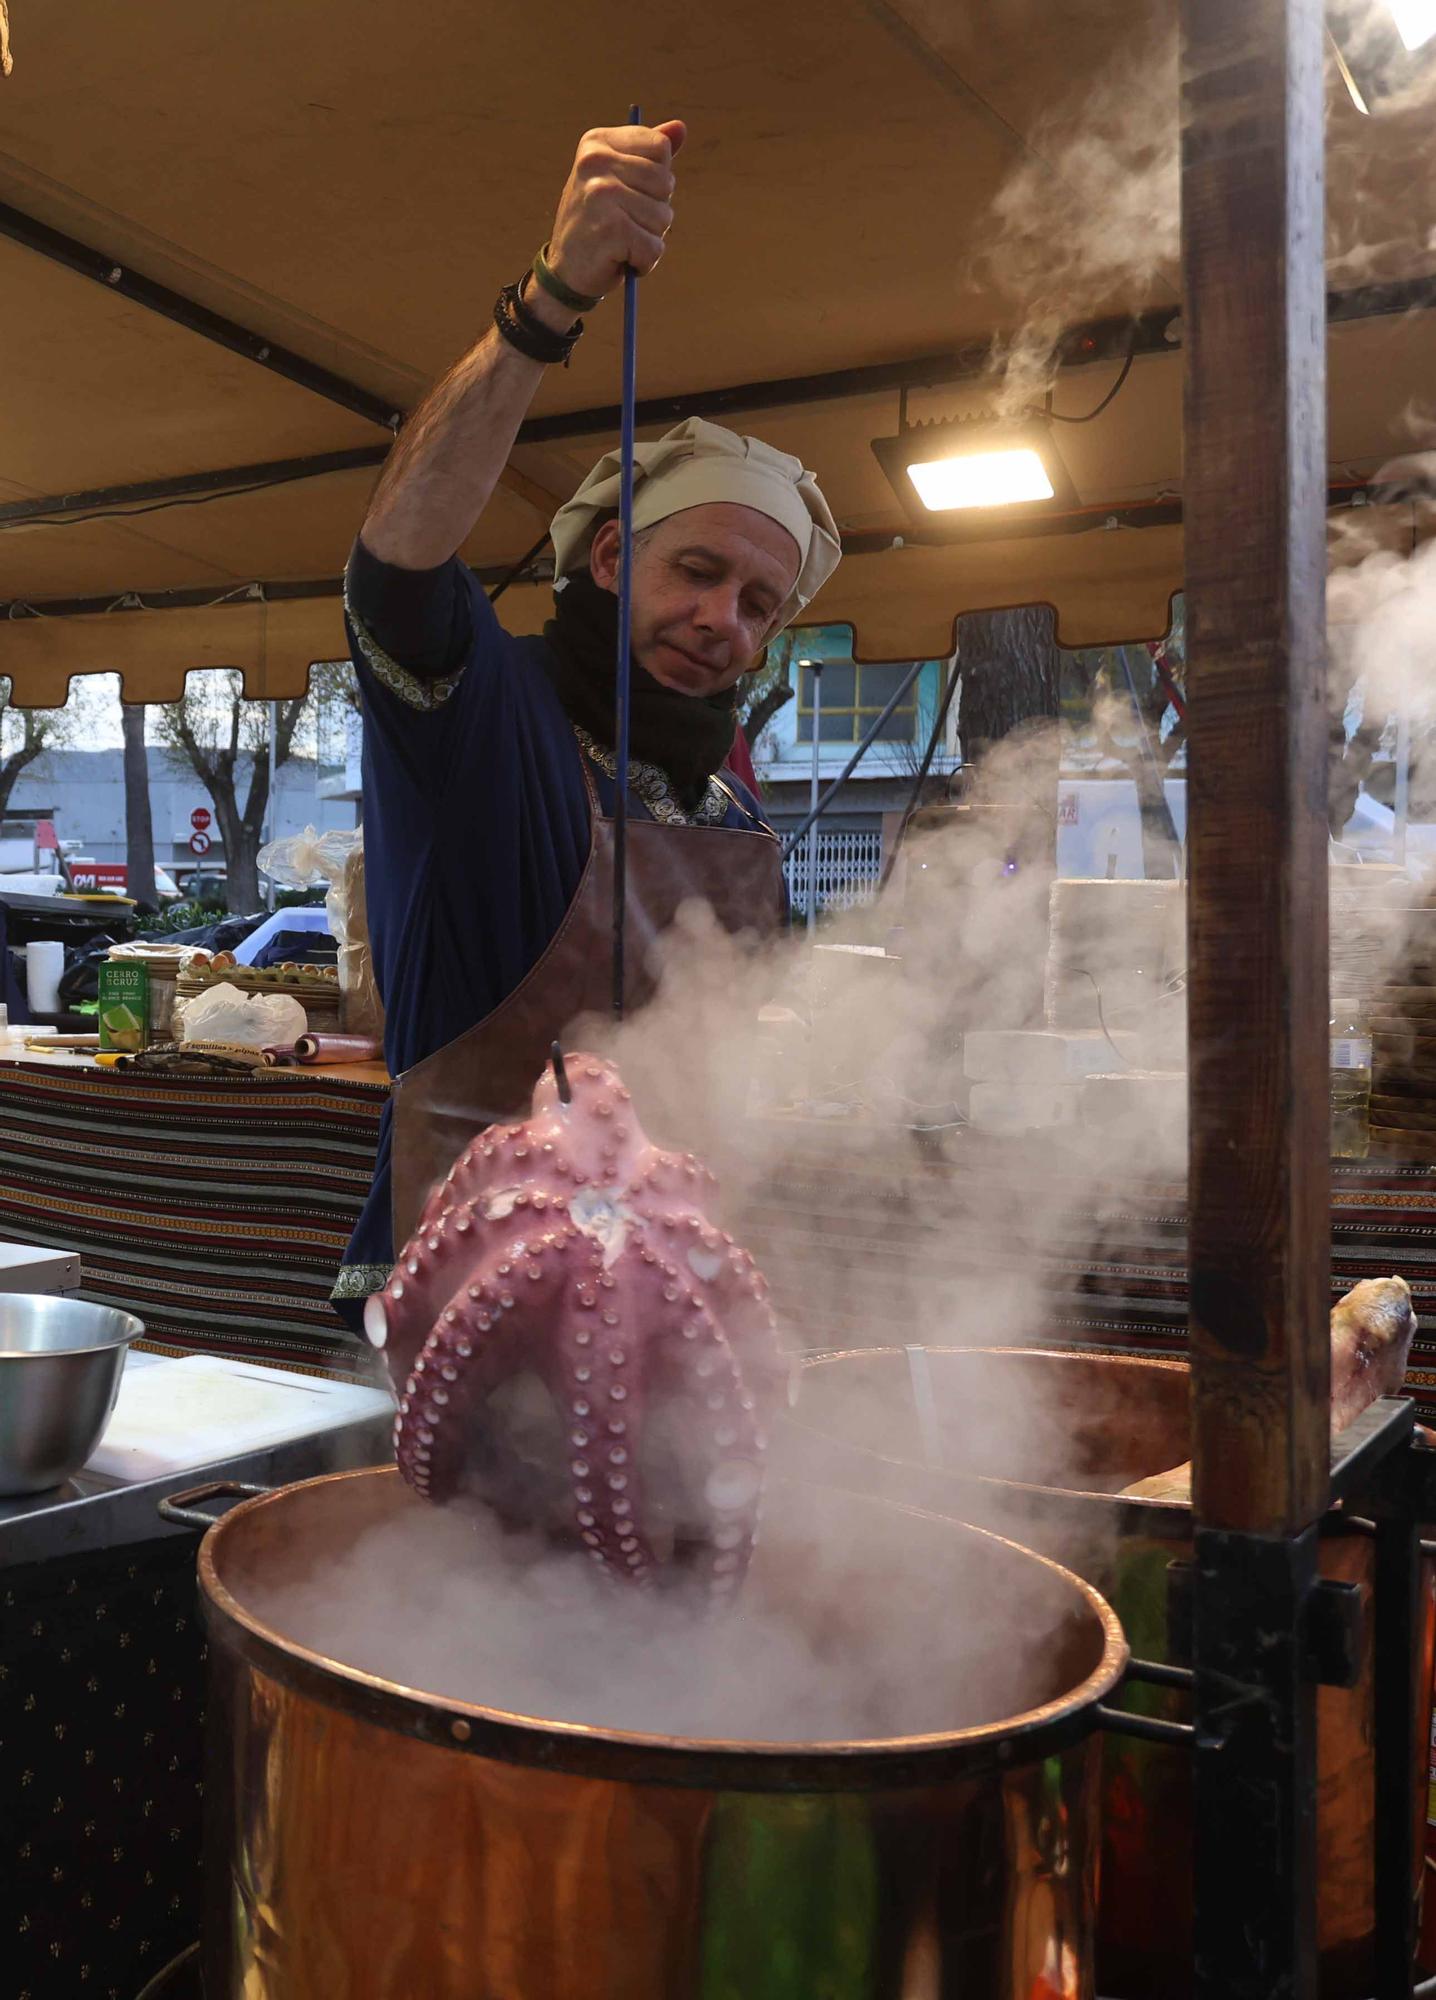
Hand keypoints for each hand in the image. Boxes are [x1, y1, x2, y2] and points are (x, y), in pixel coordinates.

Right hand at [546, 120, 685, 302]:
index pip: (660, 147)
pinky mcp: (611, 230)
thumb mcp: (618, 180)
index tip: (627, 194)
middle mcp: (596, 162)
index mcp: (597, 143)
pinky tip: (621, 259)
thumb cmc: (596, 224)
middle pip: (666, 183)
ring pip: (664, 217)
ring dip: (649, 238)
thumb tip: (680, 127)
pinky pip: (654, 247)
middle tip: (623, 223)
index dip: (655, 180)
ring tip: (621, 242)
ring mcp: (602, 194)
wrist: (563, 273)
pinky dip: (644, 262)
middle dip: (654, 212)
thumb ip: (648, 154)